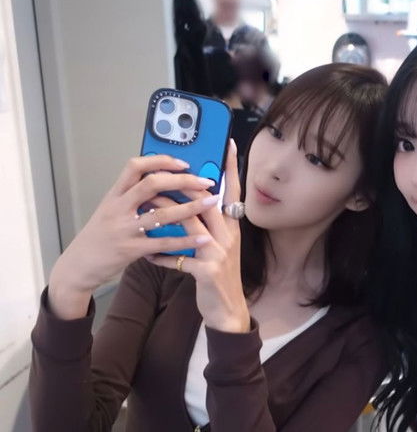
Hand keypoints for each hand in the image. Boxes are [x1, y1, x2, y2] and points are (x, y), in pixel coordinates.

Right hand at [48, 154, 218, 318]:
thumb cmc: (98, 238)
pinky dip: (185, 240)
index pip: (134, 166)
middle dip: (182, 181)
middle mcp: (118, 208)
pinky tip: (202, 237)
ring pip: (162, 213)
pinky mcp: (131, 250)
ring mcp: (124, 229)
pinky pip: (163, 243)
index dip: (160, 161)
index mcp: (114, 195)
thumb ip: (132, 198)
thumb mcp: (110, 211)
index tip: (183, 163)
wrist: (78, 267)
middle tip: (204, 182)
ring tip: (211, 202)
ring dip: (190, 207)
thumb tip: (163, 184)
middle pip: (152, 184)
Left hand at [146, 139, 249, 332]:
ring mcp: (219, 253)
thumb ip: (208, 224)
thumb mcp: (219, 246)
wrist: (228, 311)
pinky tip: (148, 256)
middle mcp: (228, 236)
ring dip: (165, 214)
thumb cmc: (218, 276)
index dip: (230, 167)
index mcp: (232, 227)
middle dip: (183, 186)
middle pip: (206, 201)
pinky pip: (178, 258)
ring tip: (145, 206)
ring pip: (189, 224)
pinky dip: (161, 256)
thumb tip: (190, 201)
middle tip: (162, 173)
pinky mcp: (208, 271)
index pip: (233, 190)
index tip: (225, 143)